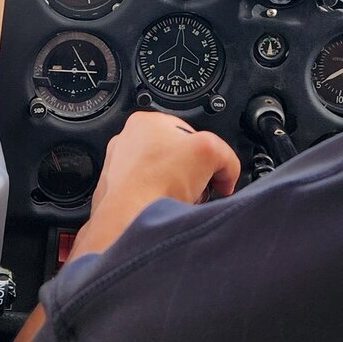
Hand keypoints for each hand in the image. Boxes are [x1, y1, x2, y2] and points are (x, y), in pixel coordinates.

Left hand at [71, 110, 240, 259]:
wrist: (130, 220)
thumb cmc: (158, 183)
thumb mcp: (211, 152)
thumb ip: (226, 156)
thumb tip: (227, 172)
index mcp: (146, 122)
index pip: (190, 133)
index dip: (208, 155)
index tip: (214, 172)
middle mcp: (126, 142)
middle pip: (176, 157)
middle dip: (192, 175)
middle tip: (198, 188)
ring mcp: (118, 169)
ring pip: (162, 178)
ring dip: (176, 191)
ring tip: (179, 201)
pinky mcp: (116, 194)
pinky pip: (147, 197)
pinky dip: (158, 204)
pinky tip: (164, 210)